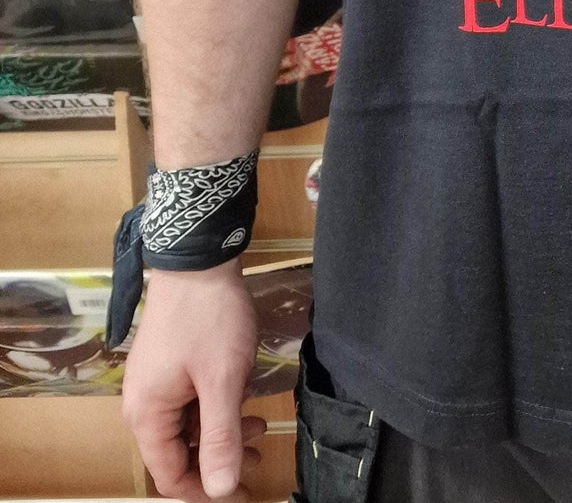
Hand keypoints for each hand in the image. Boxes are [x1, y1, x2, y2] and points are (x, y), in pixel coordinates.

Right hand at [121, 261, 265, 500]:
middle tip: (260, 455)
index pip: (170, 474)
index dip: (204, 491)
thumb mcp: (222, 380)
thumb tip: (220, 489)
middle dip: (218, 459)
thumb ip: (220, 436)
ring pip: (188, 424)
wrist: (198, 261)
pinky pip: (191, 399)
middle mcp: (144, 403)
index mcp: (147, 415)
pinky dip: (217, 404)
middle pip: (178, 451)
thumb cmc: (209, 320)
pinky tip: (242, 392)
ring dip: (222, 429)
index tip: (241, 493)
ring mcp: (156, 381)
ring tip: (258, 423)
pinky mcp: (171, 363)